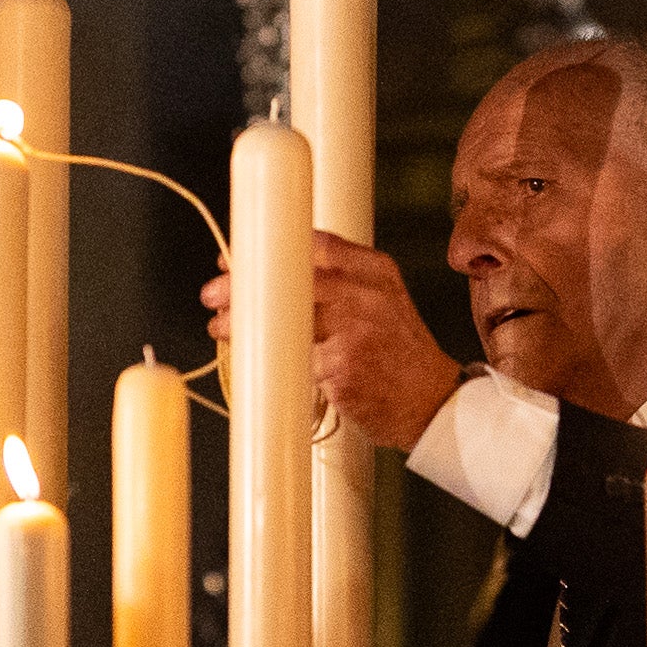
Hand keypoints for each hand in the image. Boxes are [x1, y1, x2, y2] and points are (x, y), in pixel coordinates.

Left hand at [200, 233, 468, 449]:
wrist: (433, 402)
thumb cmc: (399, 356)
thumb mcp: (382, 303)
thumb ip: (340, 284)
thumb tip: (276, 276)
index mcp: (376, 271)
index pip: (315, 244)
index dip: (268, 249)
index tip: (236, 257)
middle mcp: (367, 293)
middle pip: (291, 277)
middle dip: (243, 285)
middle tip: (214, 294)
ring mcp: (356, 329)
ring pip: (283, 316)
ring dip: (243, 323)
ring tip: (222, 328)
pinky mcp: (342, 366)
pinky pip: (291, 357)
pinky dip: (265, 359)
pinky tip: (251, 361)